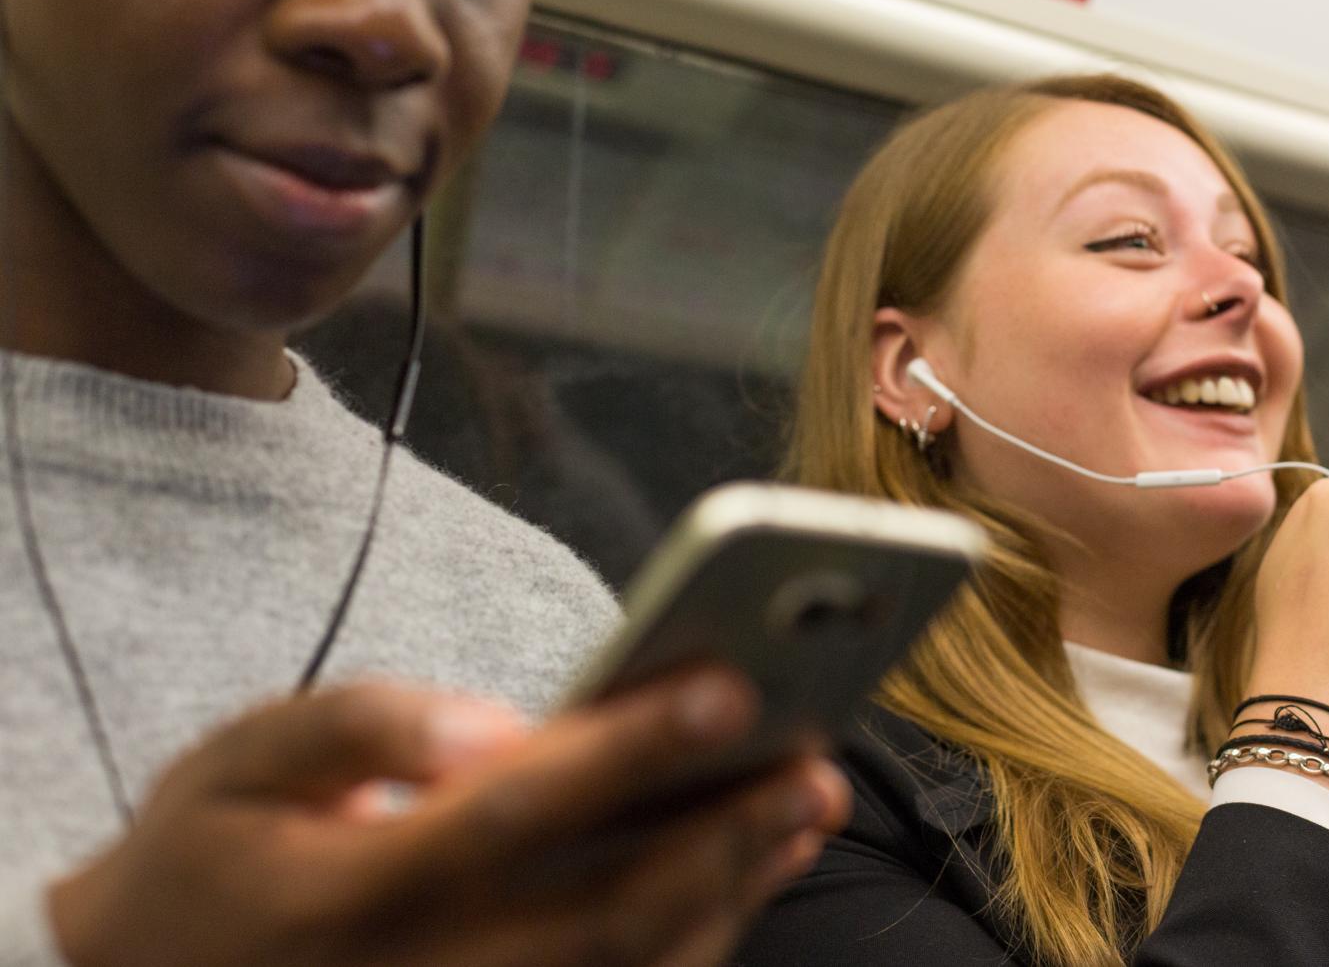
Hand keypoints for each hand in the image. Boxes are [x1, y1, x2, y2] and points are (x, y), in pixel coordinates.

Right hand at [47, 670, 850, 966]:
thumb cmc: (214, 855)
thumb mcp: (242, 763)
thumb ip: (362, 727)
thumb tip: (489, 727)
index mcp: (352, 892)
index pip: (514, 811)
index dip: (628, 751)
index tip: (729, 685)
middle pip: (606, 913)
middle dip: (723, 833)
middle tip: (817, 757)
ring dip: (734, 890)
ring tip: (809, 801)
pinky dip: (696, 941)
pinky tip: (751, 867)